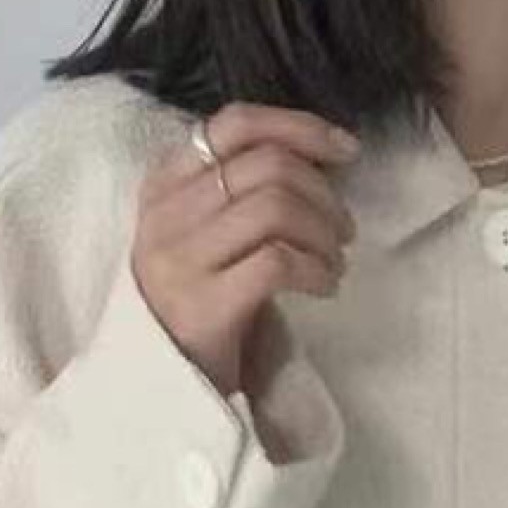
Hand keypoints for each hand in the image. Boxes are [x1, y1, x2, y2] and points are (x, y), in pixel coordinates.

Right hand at [131, 103, 361, 399]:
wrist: (162, 383)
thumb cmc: (196, 301)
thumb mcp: (207, 234)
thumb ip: (243, 190)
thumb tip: (320, 158)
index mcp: (166, 182)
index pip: (236, 125)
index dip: (300, 128)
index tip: (345, 150)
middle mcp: (167, 212)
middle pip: (267, 166)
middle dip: (323, 193)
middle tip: (344, 231)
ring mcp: (182, 259)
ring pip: (276, 208)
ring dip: (324, 234)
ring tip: (335, 263)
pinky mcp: (205, 305)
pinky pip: (280, 262)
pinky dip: (317, 270)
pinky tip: (325, 286)